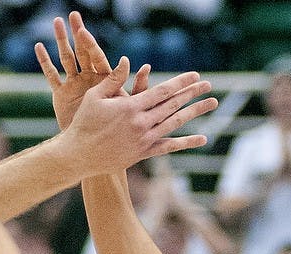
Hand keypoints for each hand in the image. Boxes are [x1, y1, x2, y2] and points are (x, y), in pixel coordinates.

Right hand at [37, 11, 218, 174]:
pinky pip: (169, 147)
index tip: (195, 76)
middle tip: (209, 85)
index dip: (181, 82)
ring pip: (175, 123)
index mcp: (131, 106)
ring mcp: (144, 139)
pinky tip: (202, 138)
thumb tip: (128, 61)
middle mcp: (142, 123)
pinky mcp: (143, 153)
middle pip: (173, 105)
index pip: (163, 91)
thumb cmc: (83, 122)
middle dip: (193, 93)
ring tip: (212, 103)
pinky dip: (186, 143)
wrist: (79, 155)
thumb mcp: (95, 96)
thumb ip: (114, 79)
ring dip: (195, 112)